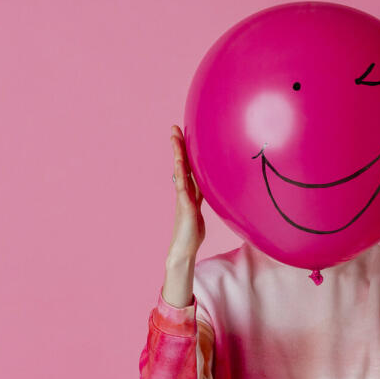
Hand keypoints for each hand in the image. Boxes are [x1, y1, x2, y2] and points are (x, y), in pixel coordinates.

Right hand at [168, 124, 204, 263]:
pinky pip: (183, 187)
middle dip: (178, 146)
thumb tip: (206, 187)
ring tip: (174, 139)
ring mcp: (183, 198)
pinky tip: (179, 164)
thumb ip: (201, 197)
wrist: (183, 250)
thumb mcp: (198, 210)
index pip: (187, 166)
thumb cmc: (191, 232)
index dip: (185, 151)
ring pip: (180, 172)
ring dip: (177, 154)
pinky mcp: (185, 207)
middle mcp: (184, 191)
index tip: (182, 134)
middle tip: (174, 128)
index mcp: (189, 191)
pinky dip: (181, 175)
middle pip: (181, 164)